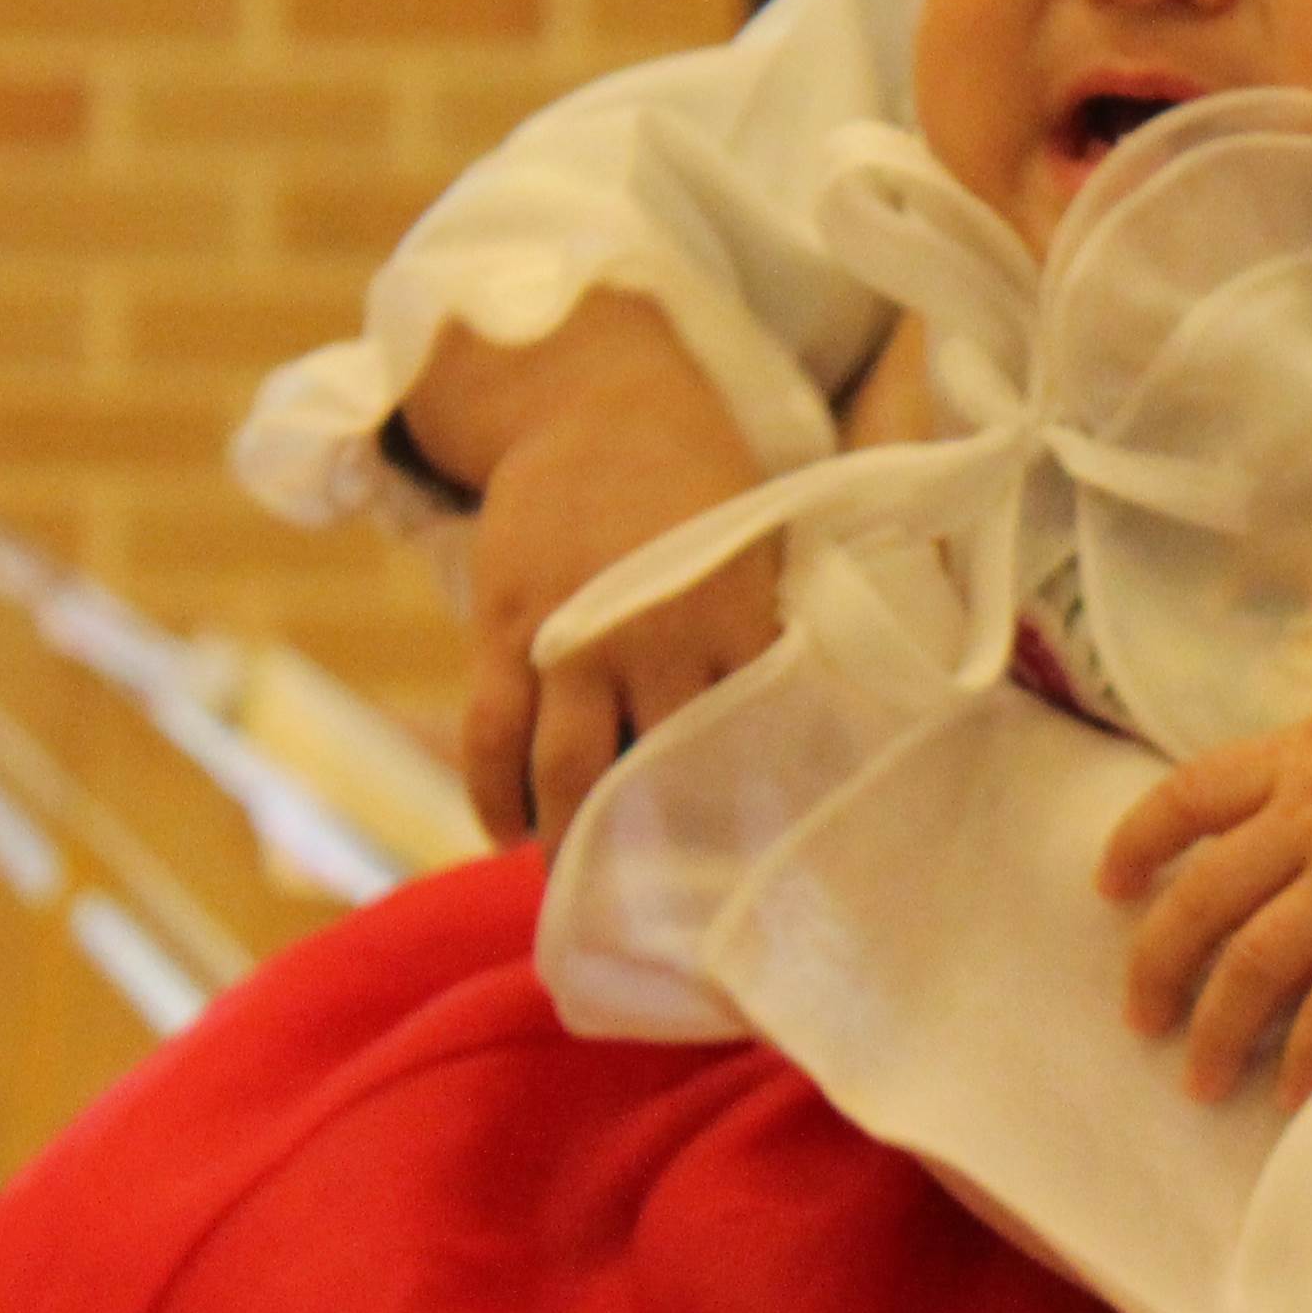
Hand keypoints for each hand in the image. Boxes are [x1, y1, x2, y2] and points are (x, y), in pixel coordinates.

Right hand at [410, 297, 781, 839]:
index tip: (760, 877)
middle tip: (665, 912)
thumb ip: (776, 637)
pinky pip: (492, 739)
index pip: (755, 744)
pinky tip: (507, 835)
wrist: (597, 400)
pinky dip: (492, 799)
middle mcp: (658, 638)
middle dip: (660, 851)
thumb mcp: (764, 548)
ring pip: (568, 773)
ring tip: (582, 886)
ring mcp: (574, 637)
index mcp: (739, 617)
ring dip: (571, 841)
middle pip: (659, 776)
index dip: (754, 818)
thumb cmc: (702, 482)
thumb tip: (819, 736)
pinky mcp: (506, 629)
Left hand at [1097, 665, 1311, 1108]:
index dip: (1136, 844)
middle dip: (1156, 968)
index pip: (1185, 798)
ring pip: (1255, 965)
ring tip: (1201, 1081)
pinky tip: (1290, 1092)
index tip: (1110, 887)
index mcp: (1299, 760)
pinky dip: (1307, 1054)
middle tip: (1141, 1019)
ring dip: (1216, 1031)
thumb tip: (1288, 790)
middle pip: (1200, 901)